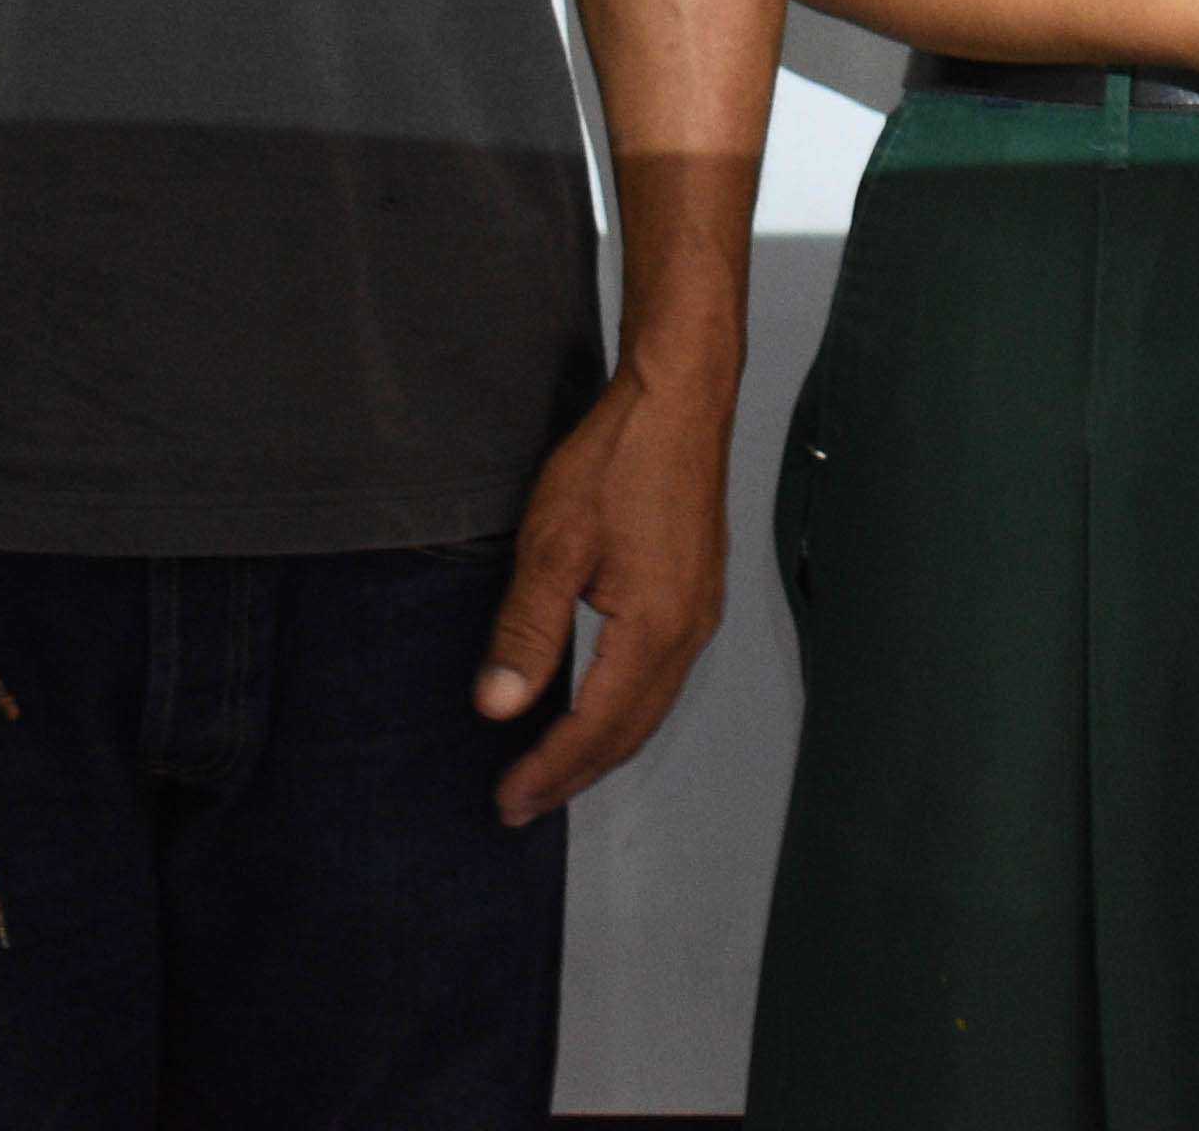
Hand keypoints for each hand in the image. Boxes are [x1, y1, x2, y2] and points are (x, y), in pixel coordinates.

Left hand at [480, 349, 735, 817]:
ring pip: (650, 707)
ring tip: (554, 768)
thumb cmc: (620, 459)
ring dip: (602, 746)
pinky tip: (598, 704)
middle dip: (575, 773)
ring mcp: (700, 611)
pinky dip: (626, 709)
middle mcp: (688, 631)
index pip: (595, 727)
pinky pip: (662, 676)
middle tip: (522, 803)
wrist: (679, 396)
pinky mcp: (697, 591)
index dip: (548, 770)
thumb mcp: (554, 543)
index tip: (507, 801)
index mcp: (654, 630)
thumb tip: (498, 706)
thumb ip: (527, 630)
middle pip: (631, 731)